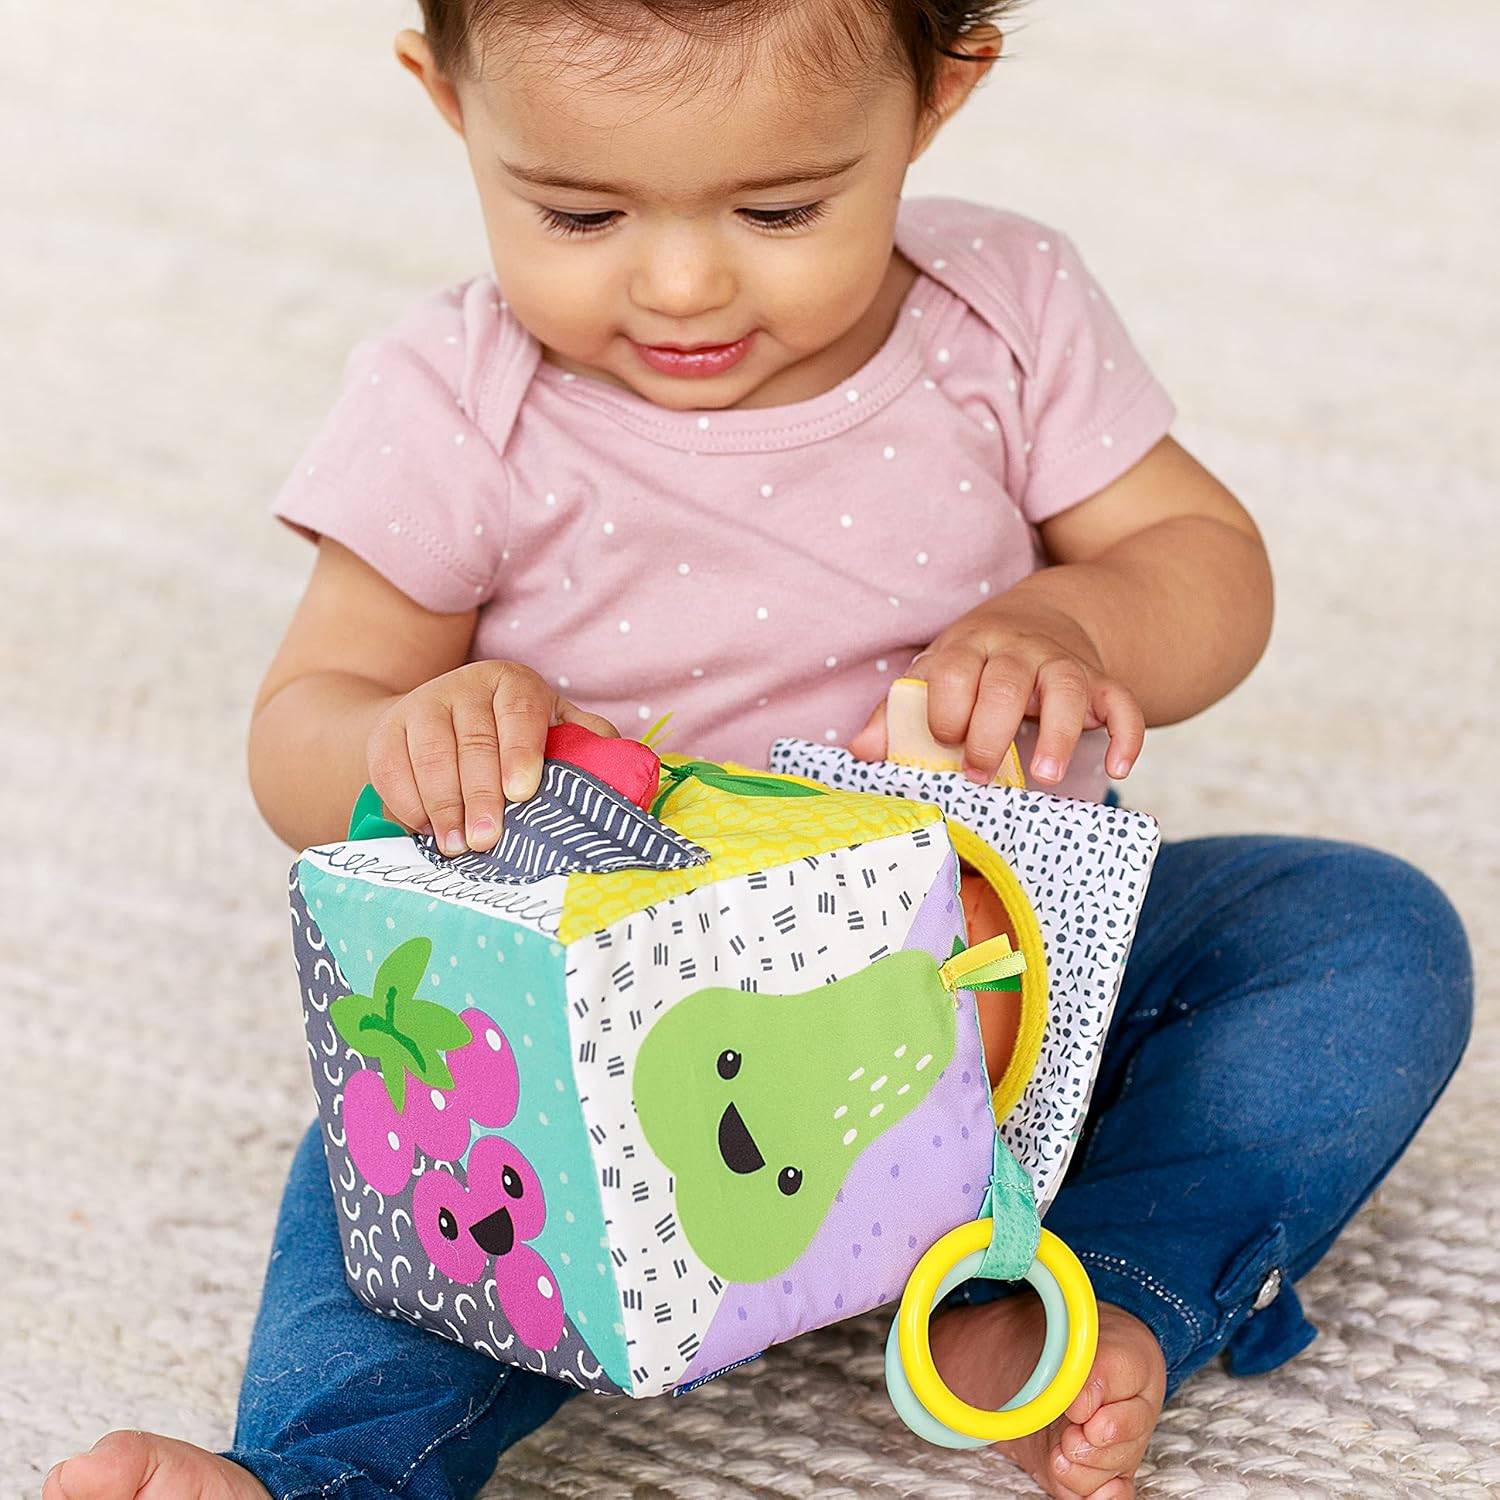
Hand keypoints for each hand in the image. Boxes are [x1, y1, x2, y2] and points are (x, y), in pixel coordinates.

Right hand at [367, 661, 617, 853]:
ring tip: (456, 847)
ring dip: (442, 807)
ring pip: (429, 757)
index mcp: (513, 684)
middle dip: (479, 795)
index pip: (519, 713)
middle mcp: (465, 687)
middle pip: (472, 742)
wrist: (438, 716)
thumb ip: (585, 740)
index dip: (520, 752)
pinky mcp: (386, 732)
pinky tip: (427, 832)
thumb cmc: (510, 733)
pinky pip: (392, 770)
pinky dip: (408, 805)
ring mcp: (421, 706)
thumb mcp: (550, 725)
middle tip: (486, 839)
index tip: (521, 792)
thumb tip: (627, 764)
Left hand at [848, 603, 1143, 786]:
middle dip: (990, 731)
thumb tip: (861, 751)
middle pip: (1005, 681)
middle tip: (980, 773)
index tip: (943, 740)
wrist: (1046, 619)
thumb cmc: (976, 665)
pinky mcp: (1101, 682)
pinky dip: (1126, 734)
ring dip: (1057, 734)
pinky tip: (1118, 767)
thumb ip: (897, 714)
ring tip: (1043, 776)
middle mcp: (1016, 650)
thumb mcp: (935, 676)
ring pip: (1065, 689)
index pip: (952, 669)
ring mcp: (1062, 664)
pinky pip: (1122, 703)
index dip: (945, 707)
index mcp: (967, 647)